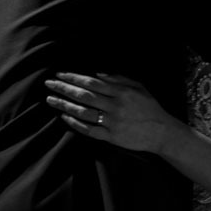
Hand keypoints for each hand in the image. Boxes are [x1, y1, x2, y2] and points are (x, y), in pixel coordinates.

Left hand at [44, 73, 176, 153]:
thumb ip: (119, 79)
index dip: (74, 77)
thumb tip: (97, 73)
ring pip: (83, 113)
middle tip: (48, 84)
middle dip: (64, 88)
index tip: (60, 74)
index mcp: (121, 92)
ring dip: (64, 105)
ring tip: (50, 100)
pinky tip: (64, 117)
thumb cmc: (149, 107)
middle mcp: (115, 106)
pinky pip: (90, 130)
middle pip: (84, 96)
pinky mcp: (112, 137)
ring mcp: (112, 123)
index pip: (91, 83)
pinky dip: (75, 124)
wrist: (162, 133)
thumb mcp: (138, 87)